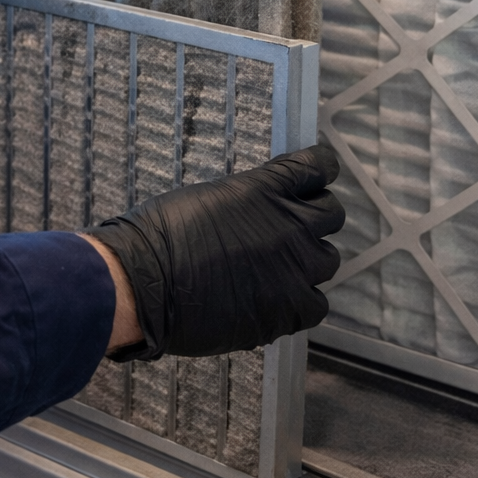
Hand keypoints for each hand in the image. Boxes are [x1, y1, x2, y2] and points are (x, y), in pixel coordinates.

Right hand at [83, 144, 343, 359]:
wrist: (145, 284)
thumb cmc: (161, 236)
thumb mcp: (207, 197)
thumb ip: (247, 201)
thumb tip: (260, 211)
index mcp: (267, 188)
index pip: (319, 167)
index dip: (318, 174)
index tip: (313, 180)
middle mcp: (290, 224)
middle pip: (332, 214)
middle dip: (314, 219)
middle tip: (291, 232)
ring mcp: (294, 269)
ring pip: (327, 260)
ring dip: (308, 263)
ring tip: (279, 271)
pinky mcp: (288, 309)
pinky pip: (317, 305)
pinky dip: (301, 303)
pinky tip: (277, 301)